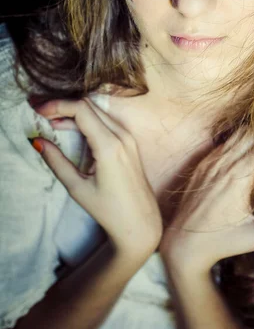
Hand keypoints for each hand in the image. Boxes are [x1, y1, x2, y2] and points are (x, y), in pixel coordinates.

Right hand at [32, 98, 162, 258]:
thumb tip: (38, 142)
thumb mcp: (78, 188)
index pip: (81, 110)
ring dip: (75, 112)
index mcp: (110, 146)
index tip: (39, 111)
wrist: (140, 223)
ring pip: (98, 111)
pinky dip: (87, 120)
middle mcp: (122, 136)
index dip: (58, 105)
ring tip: (52, 122)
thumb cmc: (110, 210)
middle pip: (89, 106)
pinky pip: (106, 121)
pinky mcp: (130, 142)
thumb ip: (56, 162)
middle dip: (64, 106)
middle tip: (41, 115)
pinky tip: (71, 128)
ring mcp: (128, 137)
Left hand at [159, 129, 253, 273]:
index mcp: (240, 177)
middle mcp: (224, 164)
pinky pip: (224, 142)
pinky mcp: (202, 164)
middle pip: (253, 134)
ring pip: (237, 134)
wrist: (183, 245)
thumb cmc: (224, 242)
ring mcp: (211, 162)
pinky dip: (239, 139)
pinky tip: (251, 143)